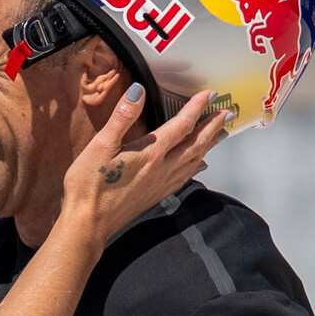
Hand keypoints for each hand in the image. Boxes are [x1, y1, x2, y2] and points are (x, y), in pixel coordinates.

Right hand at [57, 85, 235, 254]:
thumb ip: (122, 117)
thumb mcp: (99, 145)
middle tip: (227, 113)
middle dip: (212, 127)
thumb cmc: (88, 186)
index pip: (181, 125)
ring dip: (209, 146)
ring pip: (194, 161)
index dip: (197, 108)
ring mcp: (160, 184)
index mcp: (149, 153)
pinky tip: (200, 165)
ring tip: (221, 134)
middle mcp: (161, 169)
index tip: (210, 94)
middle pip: (195, 144)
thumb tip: (138, 91)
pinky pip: (184, 178)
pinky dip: (196, 167)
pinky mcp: (155, 196)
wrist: (87, 224)